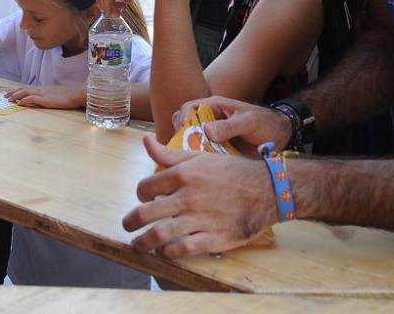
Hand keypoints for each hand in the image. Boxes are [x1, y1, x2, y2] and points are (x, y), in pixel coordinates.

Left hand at [6, 83, 85, 108]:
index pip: (28, 88)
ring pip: (26, 92)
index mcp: (44, 88)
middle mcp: (41, 89)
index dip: (18, 90)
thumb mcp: (56, 95)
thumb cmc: (70, 95)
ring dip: (16, 95)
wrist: (78, 93)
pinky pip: (32, 98)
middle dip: (14, 92)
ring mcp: (43, 93)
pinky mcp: (46, 99)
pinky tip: (20, 103)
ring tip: (9, 99)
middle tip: (6, 96)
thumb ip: (48, 97)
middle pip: (24, 89)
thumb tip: (42, 101)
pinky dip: (25, 100)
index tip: (11, 93)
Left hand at [122, 134, 277, 257]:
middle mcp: (187, 197)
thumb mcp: (199, 156)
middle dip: (131, 222)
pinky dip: (168, 253)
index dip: (140, 195)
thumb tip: (145, 140)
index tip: (142, 200)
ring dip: (143, 243)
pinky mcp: (213, 238)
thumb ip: (168, 153)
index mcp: (182, 175)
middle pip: (146, 214)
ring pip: (160, 235)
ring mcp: (199, 219)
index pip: (145, 188)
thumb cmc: (231, 171)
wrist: (266, 190)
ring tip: (137, 245)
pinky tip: (164, 251)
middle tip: (127, 226)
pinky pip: (182, 249)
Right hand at [172, 96, 292, 155]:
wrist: (281, 138)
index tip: (182, 133)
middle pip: (184, 127)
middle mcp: (209, 121)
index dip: (182, 119)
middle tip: (184, 152)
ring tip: (192, 163)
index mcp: (214, 107)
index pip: (189, 108)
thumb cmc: (265, 122)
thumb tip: (208, 131)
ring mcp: (212, 137)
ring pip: (191, 143)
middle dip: (181, 139)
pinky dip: (200, 162)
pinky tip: (203, 170)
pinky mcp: (217, 151)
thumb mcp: (249, 121)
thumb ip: (230, 126)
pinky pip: (203, 156)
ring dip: (189, 152)